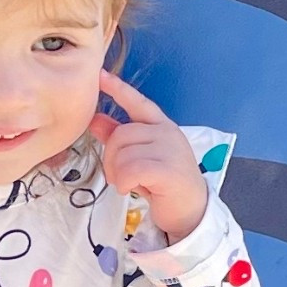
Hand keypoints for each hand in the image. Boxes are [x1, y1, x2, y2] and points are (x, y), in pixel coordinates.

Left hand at [89, 68, 208, 242]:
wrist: (190, 210)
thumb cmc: (163, 183)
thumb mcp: (140, 157)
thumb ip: (119, 137)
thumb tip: (95, 120)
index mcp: (161, 125)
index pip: (138, 102)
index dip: (118, 89)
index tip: (100, 76)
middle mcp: (166, 132)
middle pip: (120, 135)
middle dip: (111, 159)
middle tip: (118, 176)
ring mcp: (169, 149)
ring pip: (123, 154)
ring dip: (117, 174)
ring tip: (128, 184)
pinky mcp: (168, 169)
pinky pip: (130, 170)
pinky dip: (123, 182)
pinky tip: (130, 189)